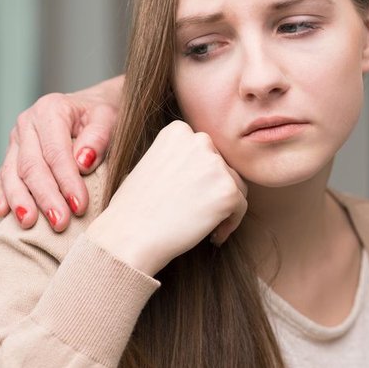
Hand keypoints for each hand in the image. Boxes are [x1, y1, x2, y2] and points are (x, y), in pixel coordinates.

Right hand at [0, 76, 122, 231]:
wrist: (91, 106)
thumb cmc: (102, 115)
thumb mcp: (109, 118)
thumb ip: (98, 137)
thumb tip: (82, 163)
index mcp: (51, 110)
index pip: (56, 152)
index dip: (66, 181)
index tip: (79, 206)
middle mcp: (27, 123)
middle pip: (32, 166)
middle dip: (46, 197)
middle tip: (60, 222)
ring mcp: (16, 139)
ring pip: (11, 173)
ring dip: (21, 201)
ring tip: (29, 223)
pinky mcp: (12, 153)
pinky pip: (2, 176)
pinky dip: (3, 195)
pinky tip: (2, 213)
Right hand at [85, 121, 247, 275]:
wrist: (128, 237)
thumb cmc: (133, 208)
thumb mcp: (151, 164)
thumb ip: (179, 158)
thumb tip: (201, 166)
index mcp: (179, 130)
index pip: (206, 152)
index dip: (201, 177)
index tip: (187, 196)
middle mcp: (200, 140)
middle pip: (224, 167)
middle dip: (214, 190)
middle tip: (195, 213)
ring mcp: (215, 164)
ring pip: (236, 186)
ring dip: (224, 206)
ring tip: (203, 225)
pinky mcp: (228, 190)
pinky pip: (241, 207)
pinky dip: (231, 223)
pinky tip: (211, 236)